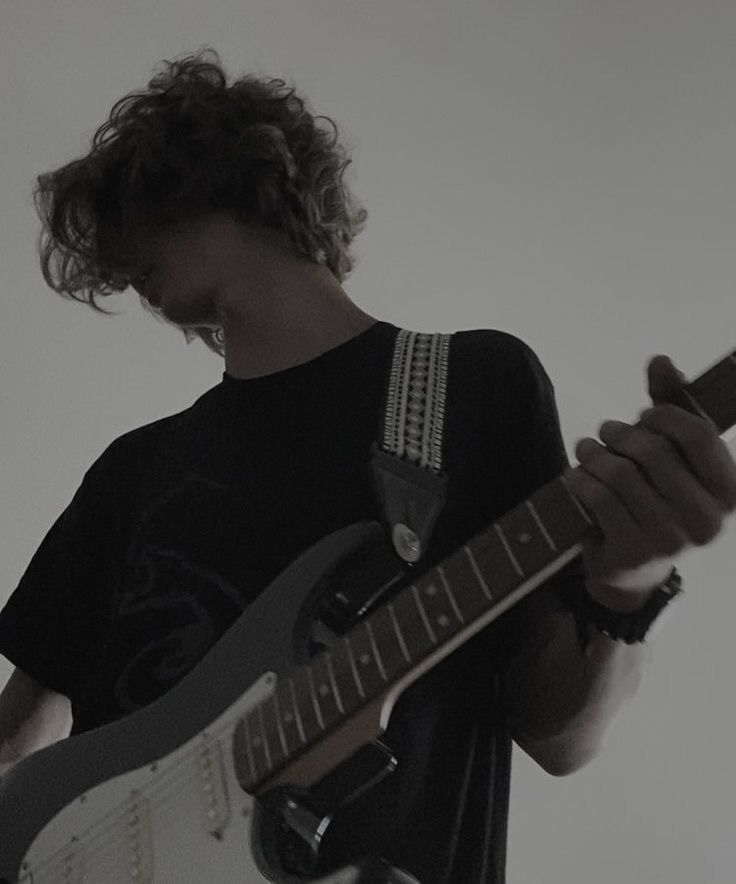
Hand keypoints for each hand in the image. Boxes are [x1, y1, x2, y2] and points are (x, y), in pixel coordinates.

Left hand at [563, 354, 735, 602]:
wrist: (632, 568)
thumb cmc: (656, 499)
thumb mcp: (671, 453)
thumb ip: (670, 405)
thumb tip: (660, 360)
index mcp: (730, 492)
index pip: (699, 434)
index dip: (664, 416)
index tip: (643, 417)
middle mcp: (709, 520)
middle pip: (654, 451)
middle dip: (621, 434)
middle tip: (606, 431)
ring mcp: (672, 540)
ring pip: (621, 473)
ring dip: (595, 453)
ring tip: (586, 449)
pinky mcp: (634, 551)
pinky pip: (598, 497)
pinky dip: (580, 479)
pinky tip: (577, 475)